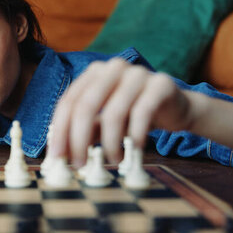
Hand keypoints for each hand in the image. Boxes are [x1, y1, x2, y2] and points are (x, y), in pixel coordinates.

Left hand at [49, 58, 197, 166]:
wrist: (176, 108)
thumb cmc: (135, 115)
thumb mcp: (105, 122)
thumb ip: (85, 132)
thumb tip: (60, 154)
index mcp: (95, 72)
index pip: (69, 101)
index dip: (60, 131)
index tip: (56, 156)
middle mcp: (114, 68)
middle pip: (86, 106)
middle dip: (79, 140)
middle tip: (79, 164)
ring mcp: (138, 74)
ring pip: (113, 113)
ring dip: (109, 143)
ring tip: (112, 160)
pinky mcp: (161, 84)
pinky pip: (142, 114)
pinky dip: (134, 137)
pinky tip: (134, 151)